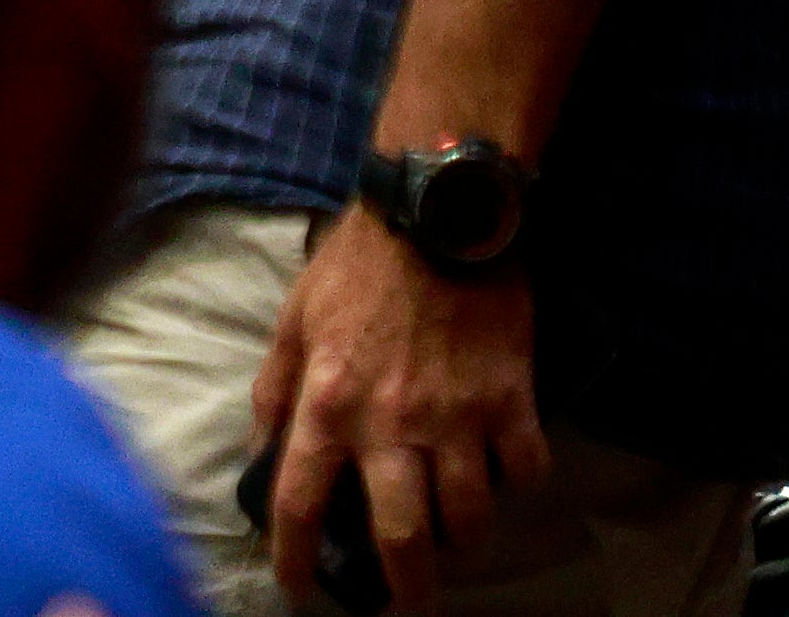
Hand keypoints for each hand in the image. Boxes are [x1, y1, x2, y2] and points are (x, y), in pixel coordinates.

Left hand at [257, 215, 544, 615]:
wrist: (437, 211)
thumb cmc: (358, 265)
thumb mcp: (294, 319)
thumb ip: (274, 388)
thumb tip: (262, 449)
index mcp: (327, 403)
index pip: (299, 502)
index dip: (293, 559)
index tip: (297, 590)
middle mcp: (390, 424)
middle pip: (401, 537)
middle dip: (408, 587)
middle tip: (410, 603)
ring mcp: (457, 416)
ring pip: (470, 517)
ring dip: (466, 541)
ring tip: (460, 542)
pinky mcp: (510, 397)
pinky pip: (526, 469)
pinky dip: (520, 484)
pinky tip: (507, 479)